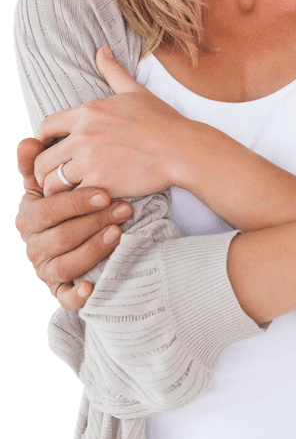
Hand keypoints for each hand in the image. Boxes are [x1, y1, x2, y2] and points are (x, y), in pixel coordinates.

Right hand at [16, 137, 132, 309]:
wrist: (74, 232)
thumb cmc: (66, 202)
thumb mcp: (53, 182)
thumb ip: (39, 163)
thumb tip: (29, 141)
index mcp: (28, 217)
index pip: (49, 209)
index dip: (76, 202)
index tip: (105, 192)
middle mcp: (33, 246)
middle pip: (62, 237)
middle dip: (94, 222)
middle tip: (124, 209)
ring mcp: (46, 269)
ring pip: (66, 264)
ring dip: (93, 249)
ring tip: (119, 234)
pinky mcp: (60, 289)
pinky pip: (65, 297)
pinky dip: (76, 294)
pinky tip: (92, 286)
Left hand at [34, 47, 191, 198]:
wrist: (183, 149)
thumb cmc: (163, 121)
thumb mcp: (135, 91)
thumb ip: (113, 71)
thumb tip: (102, 50)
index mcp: (88, 112)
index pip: (46, 126)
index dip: (45, 140)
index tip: (55, 150)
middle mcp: (83, 135)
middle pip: (42, 158)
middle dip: (45, 169)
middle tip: (58, 177)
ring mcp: (89, 160)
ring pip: (51, 181)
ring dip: (58, 188)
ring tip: (70, 192)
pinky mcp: (99, 183)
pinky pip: (71, 197)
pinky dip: (75, 202)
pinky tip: (86, 200)